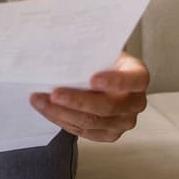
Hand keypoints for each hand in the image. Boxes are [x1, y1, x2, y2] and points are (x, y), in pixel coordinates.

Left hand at [30, 53, 148, 141]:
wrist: (99, 75)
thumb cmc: (98, 59)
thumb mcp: (98, 49)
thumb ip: (87, 49)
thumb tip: (60, 44)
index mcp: (137, 76)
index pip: (134, 80)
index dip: (116, 81)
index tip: (93, 79)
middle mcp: (135, 102)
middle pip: (108, 106)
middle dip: (77, 101)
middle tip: (54, 94)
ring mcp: (123, 121)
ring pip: (92, 122)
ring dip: (62, 113)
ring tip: (40, 101)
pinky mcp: (109, 134)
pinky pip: (84, 132)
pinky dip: (62, 121)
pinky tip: (47, 110)